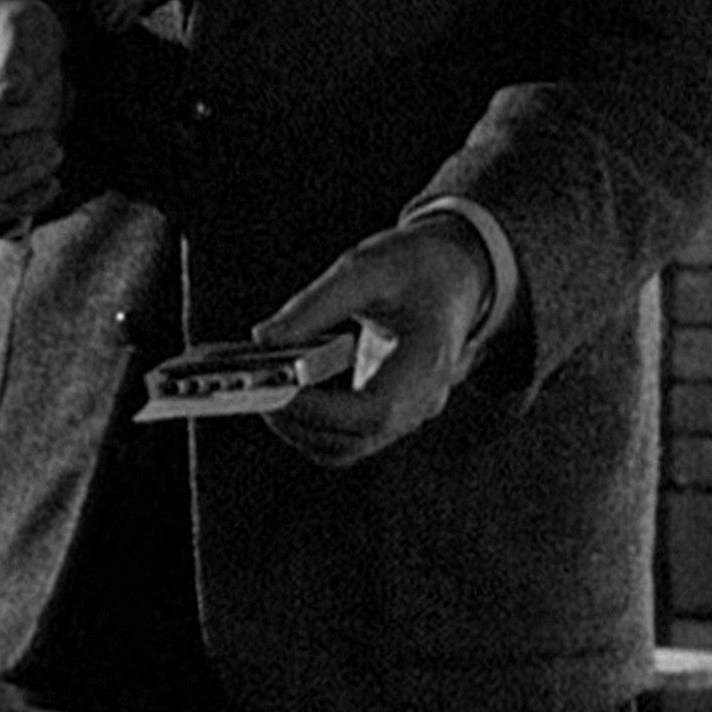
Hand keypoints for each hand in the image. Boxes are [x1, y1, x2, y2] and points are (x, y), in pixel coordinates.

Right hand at [0, 0, 69, 237]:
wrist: (32, 46)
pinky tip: (54, 180)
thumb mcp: (20, 26)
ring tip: (55, 149)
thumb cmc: (20, 29)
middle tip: (46, 133)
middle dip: (3, 154)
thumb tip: (10, 93)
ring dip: (18, 179)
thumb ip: (15, 54)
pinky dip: (26, 202)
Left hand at [252, 216, 490, 467]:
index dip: (321, 409)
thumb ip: (314, 305)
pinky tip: (288, 385)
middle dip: (298, 422)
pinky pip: (347, 432)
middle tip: (254, 390)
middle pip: (353, 440)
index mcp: (428, 364)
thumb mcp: (365, 269)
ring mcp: (408, 411)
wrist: (457, 271)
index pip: (374, 412)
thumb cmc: (418, 266)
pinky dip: (313, 419)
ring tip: (265, 387)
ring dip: (301, 426)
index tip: (278, 387)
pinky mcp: (389, 409)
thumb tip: (263, 340)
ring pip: (346, 445)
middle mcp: (422, 400)